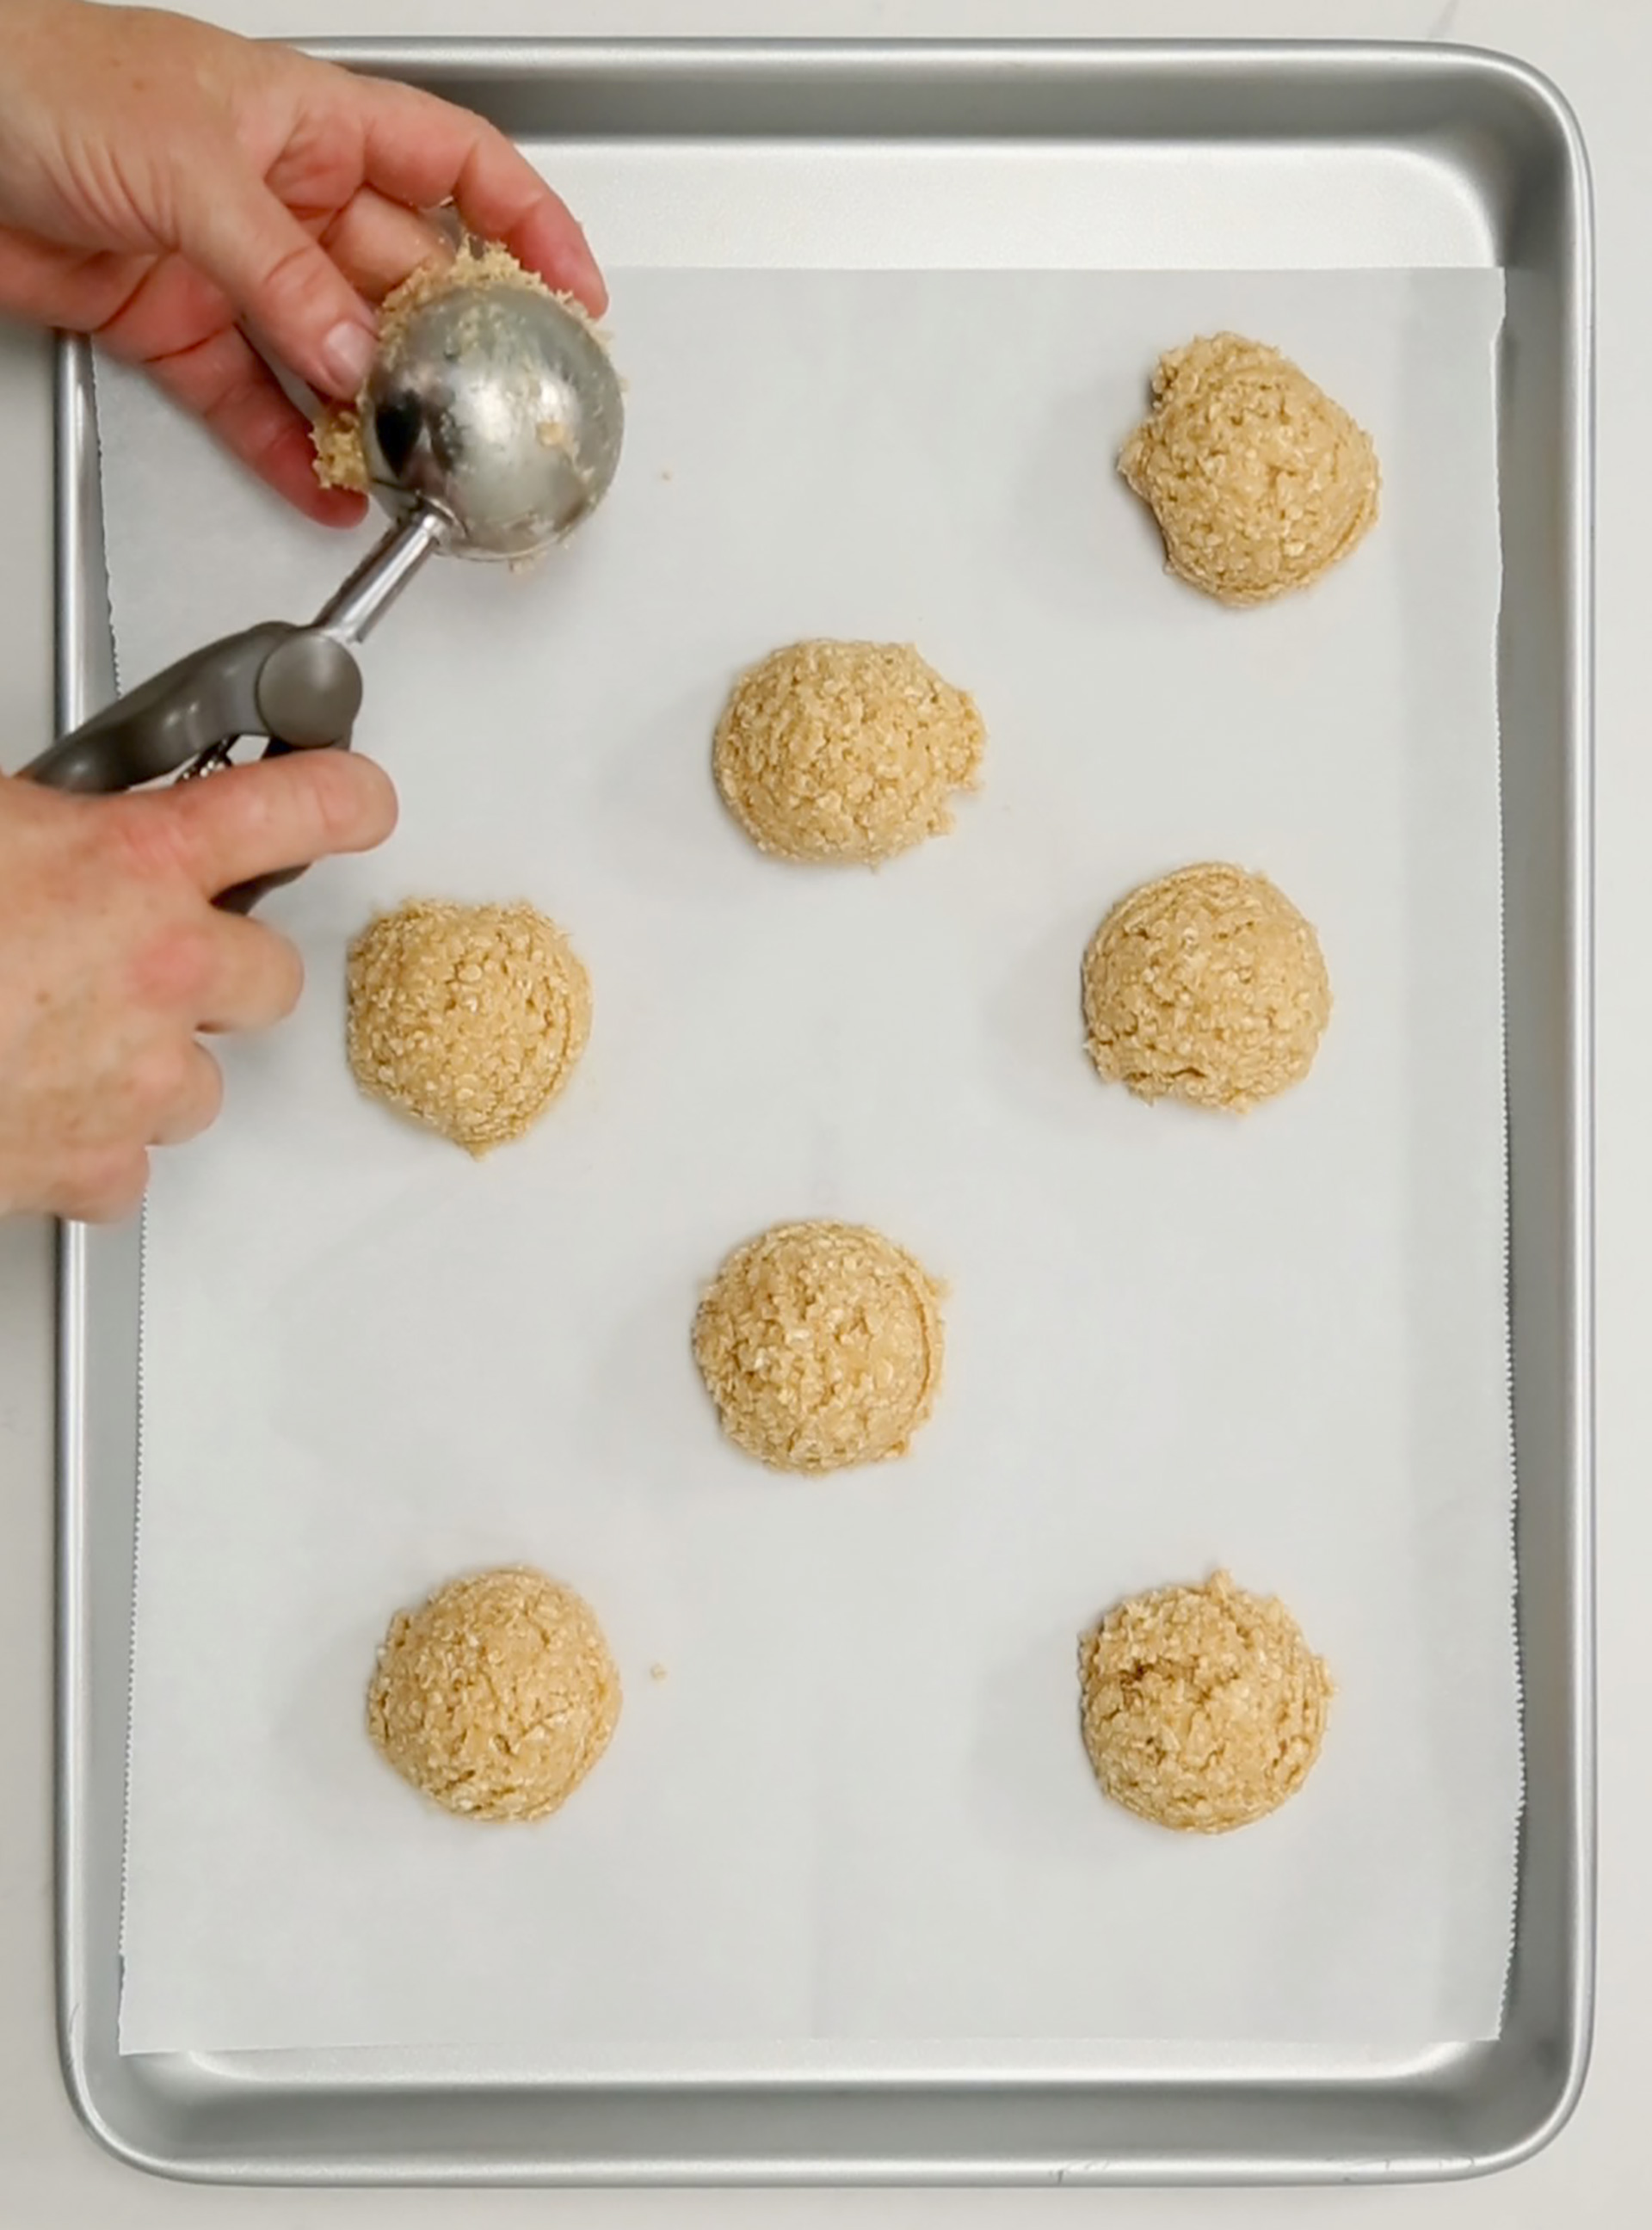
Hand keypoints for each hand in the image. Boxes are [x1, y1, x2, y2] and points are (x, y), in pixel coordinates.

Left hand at [0, 1, 605, 522]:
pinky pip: (255, 403)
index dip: (527, 225)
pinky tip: (325, 486)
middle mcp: (280, 195)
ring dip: (375, 416)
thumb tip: (355, 353)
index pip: (455, 165)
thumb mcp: (185, 163)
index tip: (575, 295)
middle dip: (450, 348)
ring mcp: (231, 267)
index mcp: (307, 120)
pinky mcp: (175, 329)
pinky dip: (290, 452)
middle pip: (401, 279)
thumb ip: (280, 272)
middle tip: (489, 410)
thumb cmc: (33, 76)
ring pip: (334, 355)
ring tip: (414, 469)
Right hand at [0, 752, 396, 1220]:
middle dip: (219, 972)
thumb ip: (52, 824)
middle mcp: (165, 967)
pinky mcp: (101, 1163)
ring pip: (206, 1081)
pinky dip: (96, 1147)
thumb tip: (56, 820)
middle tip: (140, 961)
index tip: (358, 804)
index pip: (299, 808)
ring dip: (155, 1065)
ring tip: (60, 1040)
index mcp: (137, 861)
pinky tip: (36, 1105)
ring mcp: (143, 1074)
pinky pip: (135, 1164)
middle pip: (272, 974)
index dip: (342, 801)